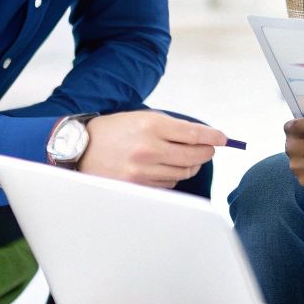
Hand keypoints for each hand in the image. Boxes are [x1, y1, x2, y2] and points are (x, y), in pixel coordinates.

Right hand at [79, 111, 222, 188]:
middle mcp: (149, 148)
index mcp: (152, 125)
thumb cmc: (114, 130)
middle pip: (194, 156)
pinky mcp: (137, 185)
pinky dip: (174, 177)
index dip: (214, 137)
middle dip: (207, 153)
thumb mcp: (143, 118)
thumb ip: (172, 127)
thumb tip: (203, 136)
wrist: (80, 148)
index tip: (223, 139)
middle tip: (209, 149)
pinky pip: (168, 184)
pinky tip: (167, 169)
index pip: (195, 134)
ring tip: (190, 159)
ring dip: (192, 166)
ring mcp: (143, 170)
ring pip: (183, 172)